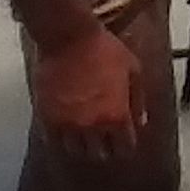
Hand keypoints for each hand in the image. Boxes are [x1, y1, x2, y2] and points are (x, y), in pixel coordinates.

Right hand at [25, 13, 146, 167]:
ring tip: (85, 134)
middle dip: (105, 147)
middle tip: (105, 138)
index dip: (125, 144)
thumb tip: (141, 121)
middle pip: (100, 154)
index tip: (124, 139)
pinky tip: (66, 129)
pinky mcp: (48, 118)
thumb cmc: (102, 47)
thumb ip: (138, 98)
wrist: (69, 36)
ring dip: (83, 144)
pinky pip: (54, 141)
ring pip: (76, 150)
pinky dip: (61, 139)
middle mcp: (93, 126)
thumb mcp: (132, 68)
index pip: (124, 147)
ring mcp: (68, 124)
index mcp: (116, 115)